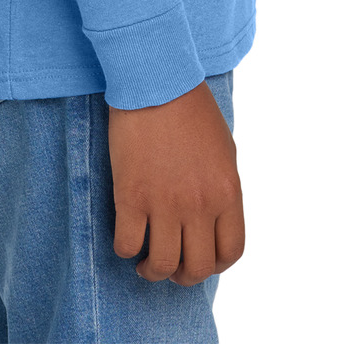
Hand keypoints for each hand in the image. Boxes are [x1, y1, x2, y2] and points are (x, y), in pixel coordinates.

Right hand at [107, 78, 244, 286]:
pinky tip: (126, 237)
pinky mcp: (131, 196)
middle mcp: (200, 205)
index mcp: (227, 192)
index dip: (215, 264)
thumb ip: (222, 188)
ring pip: (161, 265)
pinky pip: (127, 244)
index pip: (230, 251)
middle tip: (170, 265)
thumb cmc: (190, 107)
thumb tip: (214, 219)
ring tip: (145, 262)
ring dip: (152, 271)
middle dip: (183, 275)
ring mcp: (165, 203)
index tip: (200, 259)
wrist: (156, 79)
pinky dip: (125, 249)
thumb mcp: (223, 150)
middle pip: (197, 267)